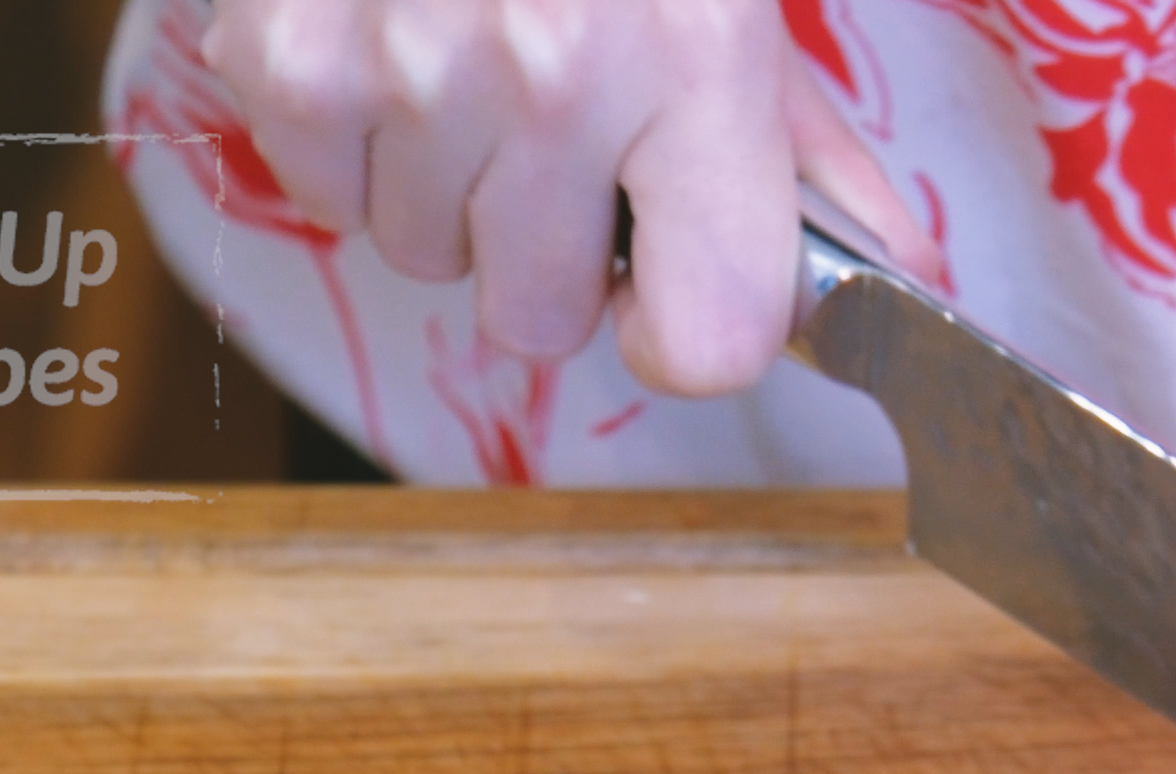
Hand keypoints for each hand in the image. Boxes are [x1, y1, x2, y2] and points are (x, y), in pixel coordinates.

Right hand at [205, 0, 942, 395]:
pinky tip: (386, 32)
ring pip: (423, 256)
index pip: (709, 339)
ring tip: (462, 49)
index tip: (669, 277)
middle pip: (537, 318)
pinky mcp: (284, 59)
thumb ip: (798, 140)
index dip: (687, 331)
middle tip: (550, 123)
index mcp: (690, 58)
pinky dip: (349, 133)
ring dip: (444, 182)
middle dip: (544, 246)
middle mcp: (549, 77)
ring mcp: (403, 70)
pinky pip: (324, 193)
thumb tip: (890, 275)